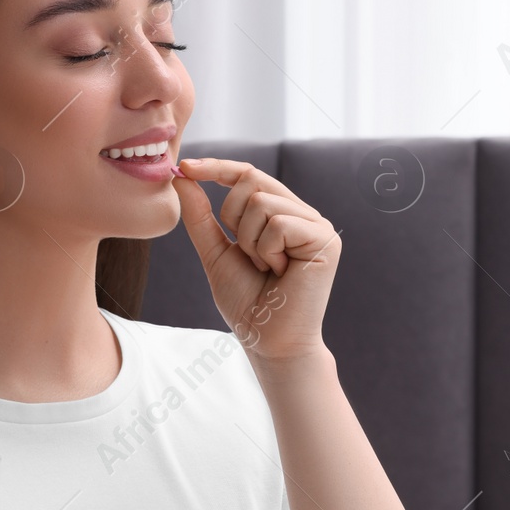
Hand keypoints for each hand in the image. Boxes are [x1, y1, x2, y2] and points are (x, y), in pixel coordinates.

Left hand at [171, 157, 339, 360]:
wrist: (268, 341)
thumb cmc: (247, 303)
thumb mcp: (216, 253)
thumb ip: (201, 217)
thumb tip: (183, 177)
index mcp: (280, 214)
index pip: (248, 175)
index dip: (218, 168)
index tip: (186, 168)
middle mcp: (302, 214)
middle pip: (253, 180)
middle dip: (233, 218)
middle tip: (247, 255)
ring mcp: (317, 225)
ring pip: (263, 202)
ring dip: (250, 241)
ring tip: (266, 268)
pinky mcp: (326, 240)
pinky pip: (280, 223)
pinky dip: (267, 251)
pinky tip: (280, 272)